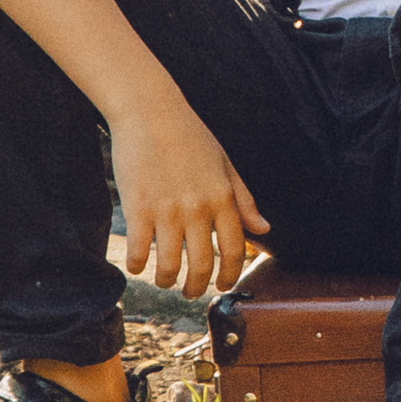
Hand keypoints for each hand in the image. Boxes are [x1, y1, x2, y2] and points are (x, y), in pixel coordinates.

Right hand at [111, 96, 268, 296]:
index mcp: (223, 198)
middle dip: (196, 288)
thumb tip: (264, 229)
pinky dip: (136, 265)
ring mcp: (167, 210)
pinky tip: (137, 264)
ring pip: (169, 266)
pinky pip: (138, 251)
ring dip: (167, 281)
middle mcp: (198, 208)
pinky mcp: (137, 207)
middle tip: (190, 292)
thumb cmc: (189, 136)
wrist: (150, 110)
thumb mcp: (224, 164)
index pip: (233, 251)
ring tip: (164, 280)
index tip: (221, 286)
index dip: (228, 275)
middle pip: (202, 266)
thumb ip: (244, 200)